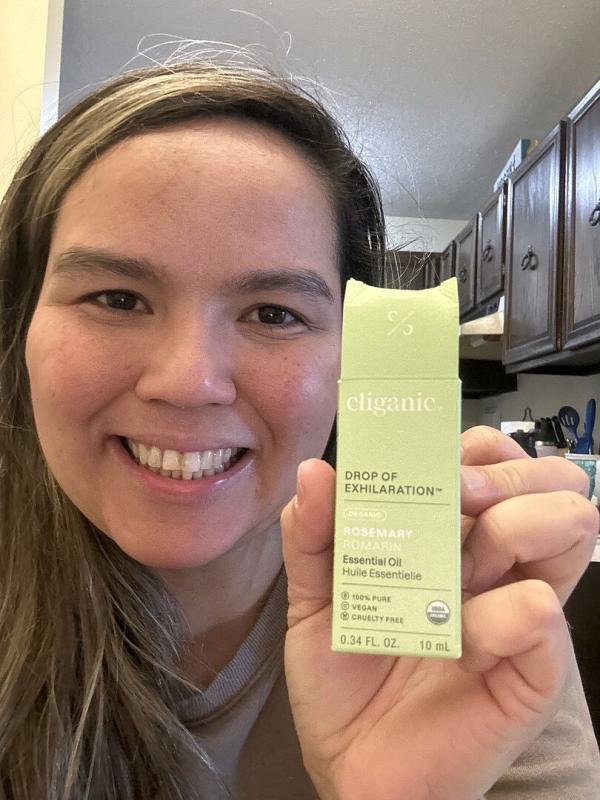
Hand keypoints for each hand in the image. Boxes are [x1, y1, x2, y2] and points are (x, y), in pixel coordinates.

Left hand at [280, 426, 597, 799]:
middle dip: (502, 474)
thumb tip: (316, 473)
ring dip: (518, 523)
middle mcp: (493, 563)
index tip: (430, 462)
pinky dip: (504, 612)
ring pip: (571, 524)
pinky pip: (544, 611)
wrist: (350, 765)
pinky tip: (465, 640)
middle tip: (456, 499)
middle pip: (545, 480)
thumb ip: (312, 535)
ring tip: (466, 563)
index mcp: (448, 537)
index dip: (472, 447)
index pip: (490, 459)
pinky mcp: (533, 667)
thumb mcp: (314, 599)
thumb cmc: (343, 677)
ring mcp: (519, 609)